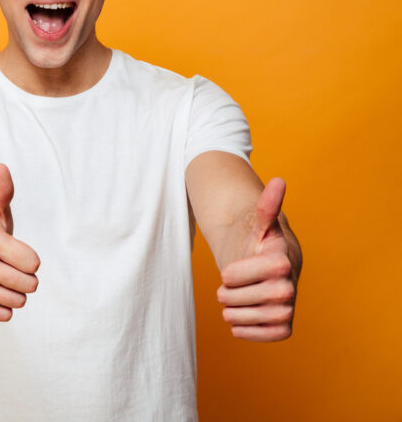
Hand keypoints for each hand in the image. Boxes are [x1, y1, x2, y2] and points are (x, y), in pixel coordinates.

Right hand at [0, 164, 39, 320]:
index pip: (34, 264)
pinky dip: (2, 307)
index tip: (15, 252)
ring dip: (14, 293)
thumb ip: (3, 191)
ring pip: (17, 302)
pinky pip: (3, 315)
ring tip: (0, 279)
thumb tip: (1, 168)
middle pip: (28, 285)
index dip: (29, 259)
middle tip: (9, 267)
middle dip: (24, 278)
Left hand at [217, 177, 295, 340]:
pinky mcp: (284, 324)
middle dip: (235, 296)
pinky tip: (237, 321)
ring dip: (238, 314)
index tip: (226, 272)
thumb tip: (279, 180)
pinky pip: (274, 335)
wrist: (262, 262)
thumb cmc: (255, 240)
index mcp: (283, 257)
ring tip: (228, 304)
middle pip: (268, 298)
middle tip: (223, 291)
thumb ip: (266, 206)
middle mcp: (291, 283)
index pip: (268, 270)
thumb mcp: (256, 222)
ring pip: (270, 318)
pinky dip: (251, 332)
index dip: (239, 274)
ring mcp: (290, 305)